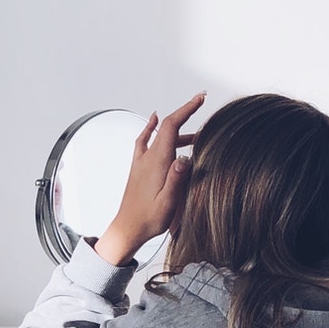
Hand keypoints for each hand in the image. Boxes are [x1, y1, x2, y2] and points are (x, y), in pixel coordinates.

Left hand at [95, 93, 204, 265]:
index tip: (200, 98)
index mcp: (157, 162)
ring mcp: (141, 161)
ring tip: (196, 136)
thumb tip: (185, 157)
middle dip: (185, 112)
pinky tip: (154, 122)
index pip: (172, 126)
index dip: (186, 109)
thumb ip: (177, 179)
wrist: (127, 229)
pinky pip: (145, 140)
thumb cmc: (149, 219)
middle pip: (166, 126)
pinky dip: (152, 128)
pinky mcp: (138, 168)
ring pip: (159, 135)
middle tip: (201, 103)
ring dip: (177, 129)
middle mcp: (147, 157)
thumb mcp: (169, 203)